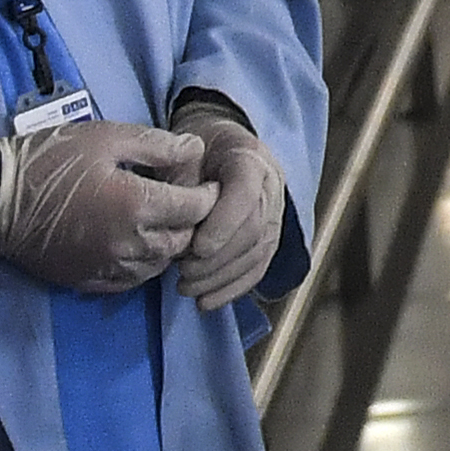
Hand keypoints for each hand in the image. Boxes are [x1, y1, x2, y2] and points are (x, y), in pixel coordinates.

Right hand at [0, 120, 210, 294]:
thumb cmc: (49, 159)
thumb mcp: (106, 137)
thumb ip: (157, 145)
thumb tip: (195, 148)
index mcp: (137, 206)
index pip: (196, 208)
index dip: (208, 193)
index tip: (207, 182)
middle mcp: (129, 244)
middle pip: (184, 240)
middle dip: (192, 220)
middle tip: (185, 198)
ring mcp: (109, 267)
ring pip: (161, 263)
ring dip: (170, 243)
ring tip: (162, 219)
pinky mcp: (91, 280)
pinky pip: (134, 279)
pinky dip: (145, 262)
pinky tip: (136, 240)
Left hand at [176, 109, 288, 309]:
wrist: (218, 147)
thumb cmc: (195, 149)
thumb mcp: (182, 152)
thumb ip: (181, 179)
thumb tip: (175, 215)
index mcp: (250, 158)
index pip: (246, 193)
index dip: (225, 223)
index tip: (197, 248)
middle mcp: (270, 188)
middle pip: (254, 230)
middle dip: (218, 259)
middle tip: (183, 272)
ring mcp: (274, 215)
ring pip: (257, 254)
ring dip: (220, 278)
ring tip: (186, 288)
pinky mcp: (269, 239)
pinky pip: (258, 269)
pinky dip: (231, 290)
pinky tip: (205, 303)